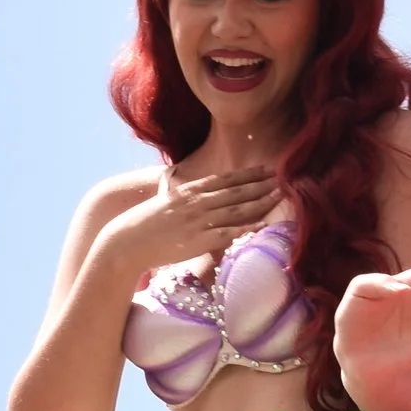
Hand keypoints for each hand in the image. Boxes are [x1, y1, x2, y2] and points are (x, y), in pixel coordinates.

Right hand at [99, 163, 279, 279]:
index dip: (247, 174)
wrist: (128, 241)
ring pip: (236, 209)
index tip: (265, 169)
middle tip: (282, 178)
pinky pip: (228, 233)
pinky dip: (247, 228)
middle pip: (235, 192)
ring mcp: (198, 221)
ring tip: (279, 196)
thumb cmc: (143, 222)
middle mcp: (196, 202)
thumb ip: (175, 188)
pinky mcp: (198, 240)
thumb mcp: (162, 198)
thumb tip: (179, 177)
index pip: (224, 179)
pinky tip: (263, 225)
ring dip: (260, 202)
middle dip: (260, 184)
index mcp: (189, 191)